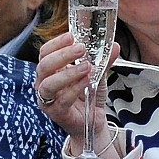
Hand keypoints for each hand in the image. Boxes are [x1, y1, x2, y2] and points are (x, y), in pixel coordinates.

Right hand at [34, 31, 118, 156]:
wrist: (92, 121)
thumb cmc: (88, 96)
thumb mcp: (97, 74)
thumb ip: (104, 61)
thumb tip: (114, 46)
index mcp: (51, 70)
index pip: (46, 52)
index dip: (56, 43)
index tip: (71, 36)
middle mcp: (44, 83)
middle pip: (44, 65)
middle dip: (62, 55)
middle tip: (81, 48)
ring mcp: (48, 99)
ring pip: (49, 84)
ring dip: (68, 73)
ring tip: (87, 67)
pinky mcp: (56, 113)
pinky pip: (62, 100)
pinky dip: (75, 89)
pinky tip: (86, 81)